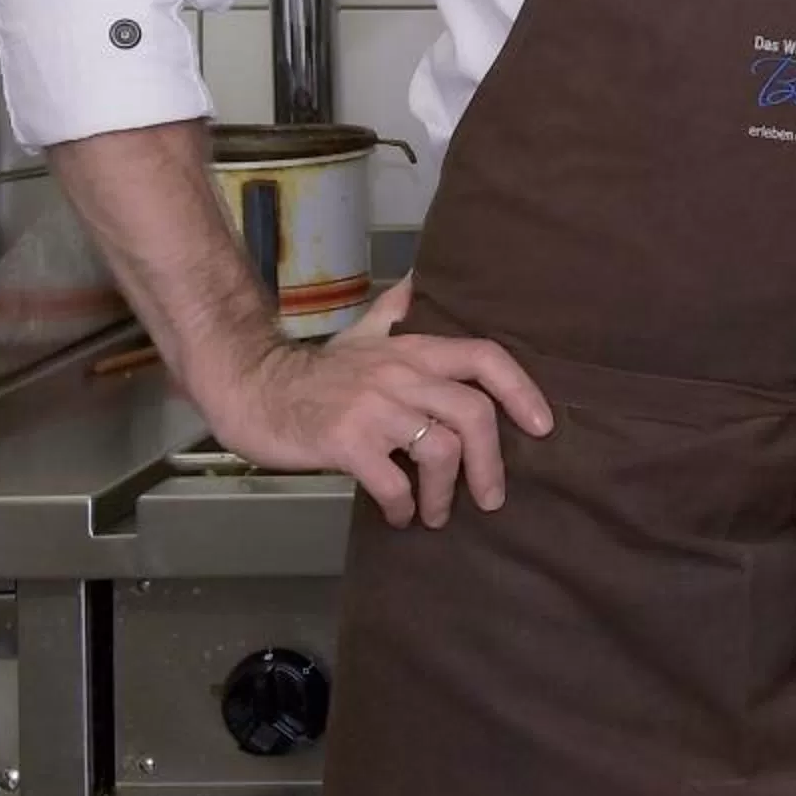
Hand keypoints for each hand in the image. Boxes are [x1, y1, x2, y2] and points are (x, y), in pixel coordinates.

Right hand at [208, 275, 553, 529]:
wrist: (253, 388)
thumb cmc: (314, 372)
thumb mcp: (361, 334)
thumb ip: (396, 312)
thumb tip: (419, 279)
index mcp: (413, 350)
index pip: (485, 357)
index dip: (522, 391)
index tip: (542, 427)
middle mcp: (401, 374)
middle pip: (474, 414)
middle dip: (491, 463)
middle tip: (491, 497)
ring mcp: (374, 407)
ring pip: (441, 449)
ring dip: (447, 493)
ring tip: (437, 514)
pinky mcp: (346, 441)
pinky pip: (394, 481)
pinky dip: (405, 506)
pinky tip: (401, 516)